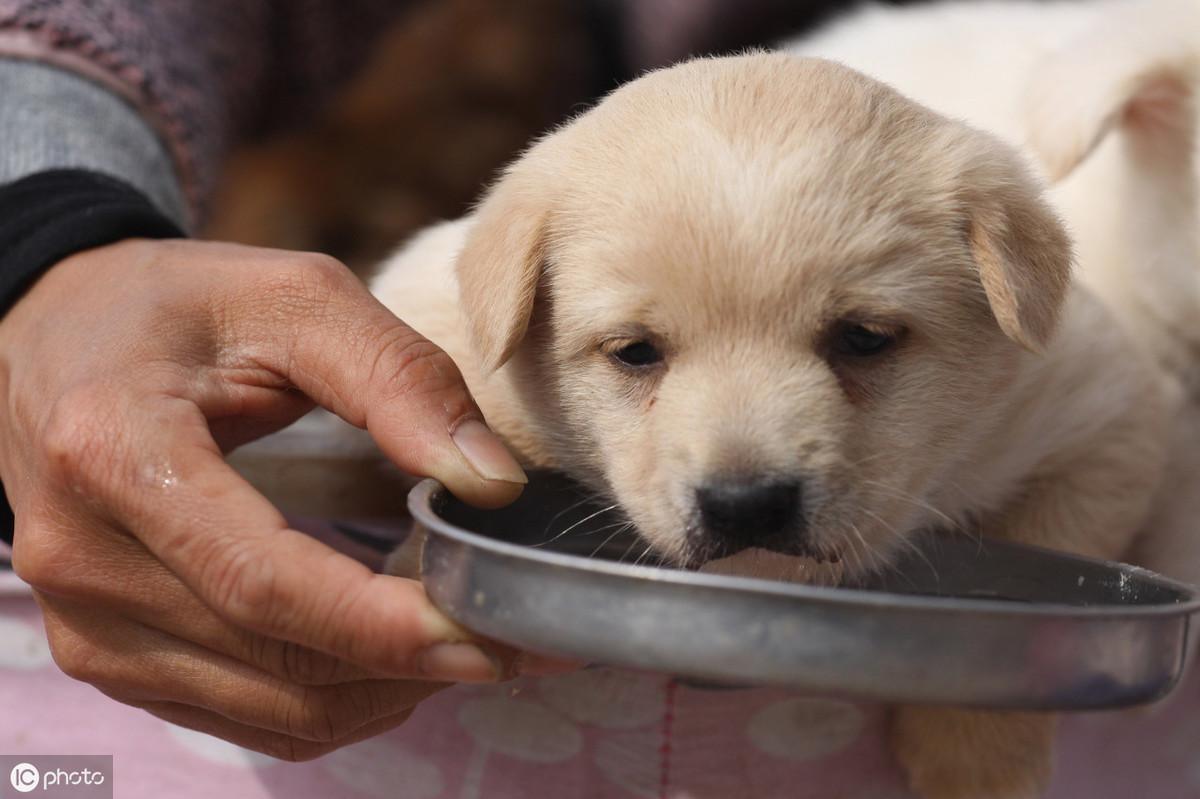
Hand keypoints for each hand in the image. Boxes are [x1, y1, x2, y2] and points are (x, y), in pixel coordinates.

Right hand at [0, 239, 555, 758]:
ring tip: (464, 638)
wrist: (59, 335)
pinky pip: (244, 720)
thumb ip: (399, 378)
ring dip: (386, 691)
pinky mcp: (105, 653)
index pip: (264, 582)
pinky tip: (392, 659)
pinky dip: (337, 702)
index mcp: (114, 451)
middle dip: (413, 663)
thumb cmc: (184, 306)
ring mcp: (86, 620)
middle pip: (277, 657)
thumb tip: (492, 484)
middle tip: (514, 635)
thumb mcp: (297, 299)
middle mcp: (82, 556)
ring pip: (272, 708)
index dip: (386, 626)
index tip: (491, 632)